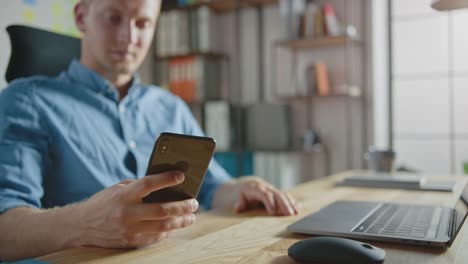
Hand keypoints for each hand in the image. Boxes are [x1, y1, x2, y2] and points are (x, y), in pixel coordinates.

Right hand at [75, 171, 197, 247]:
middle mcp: (126, 213)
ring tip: (191, 216)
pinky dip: (168, 231)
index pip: (148, 184)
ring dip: (181, 221)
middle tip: (194, 202)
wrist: (80, 226)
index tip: (181, 176)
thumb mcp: (118, 189)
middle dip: (182, 206)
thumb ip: (139, 186)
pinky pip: (155, 237)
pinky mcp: (130, 242)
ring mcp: (129, 230)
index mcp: (123, 195)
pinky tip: (175, 226)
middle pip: (162, 209)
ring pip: (163, 226)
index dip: (166, 179)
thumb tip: (166, 184)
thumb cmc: (104, 202)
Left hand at [225, 177, 300, 215]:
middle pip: (277, 194)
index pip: (264, 194)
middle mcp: (267, 188)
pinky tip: (299, 208)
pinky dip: (293, 201)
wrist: (249, 183)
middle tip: (290, 214)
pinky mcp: (278, 193)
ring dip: (291, 203)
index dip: (269, 202)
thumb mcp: (239, 196)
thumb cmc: (243, 193)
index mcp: (257, 188)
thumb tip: (238, 208)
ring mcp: (273, 190)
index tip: (273, 212)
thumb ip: (239, 202)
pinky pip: (287, 196)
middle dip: (284, 204)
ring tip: (296, 212)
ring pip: (283, 195)